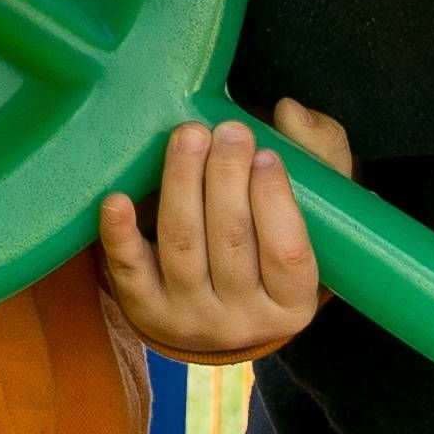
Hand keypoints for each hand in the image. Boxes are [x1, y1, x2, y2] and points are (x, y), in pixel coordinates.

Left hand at [96, 103, 350, 364]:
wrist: (222, 305)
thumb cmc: (273, 237)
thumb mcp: (316, 205)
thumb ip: (317, 154)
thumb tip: (289, 113)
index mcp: (293, 302)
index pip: (287, 253)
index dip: (275, 200)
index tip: (266, 154)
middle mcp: (243, 321)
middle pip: (231, 243)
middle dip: (226, 178)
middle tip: (228, 131)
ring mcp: (191, 318)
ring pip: (182, 247)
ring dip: (182, 184)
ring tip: (189, 136)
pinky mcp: (147, 310)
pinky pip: (130, 272)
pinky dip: (120, 235)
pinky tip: (116, 200)